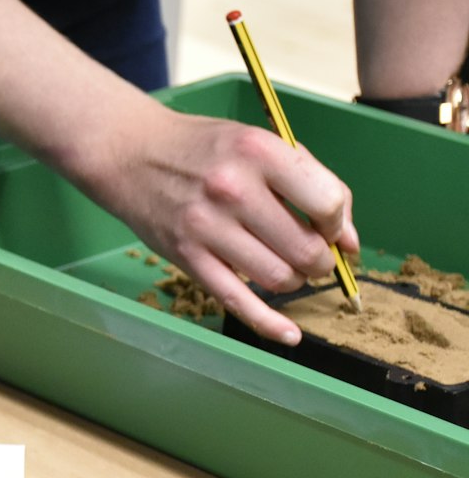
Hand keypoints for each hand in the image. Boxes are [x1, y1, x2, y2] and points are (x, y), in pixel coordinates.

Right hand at [83, 103, 358, 343]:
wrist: (129, 153)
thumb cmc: (200, 148)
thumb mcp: (257, 143)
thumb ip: (309, 182)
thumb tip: (349, 243)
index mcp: (259, 152)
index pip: (327, 204)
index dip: (339, 225)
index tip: (331, 229)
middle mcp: (233, 189)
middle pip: (306, 250)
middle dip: (320, 261)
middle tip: (311, 255)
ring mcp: (207, 226)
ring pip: (279, 278)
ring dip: (294, 281)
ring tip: (285, 267)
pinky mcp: (187, 256)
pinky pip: (237, 301)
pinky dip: (269, 323)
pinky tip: (289, 334)